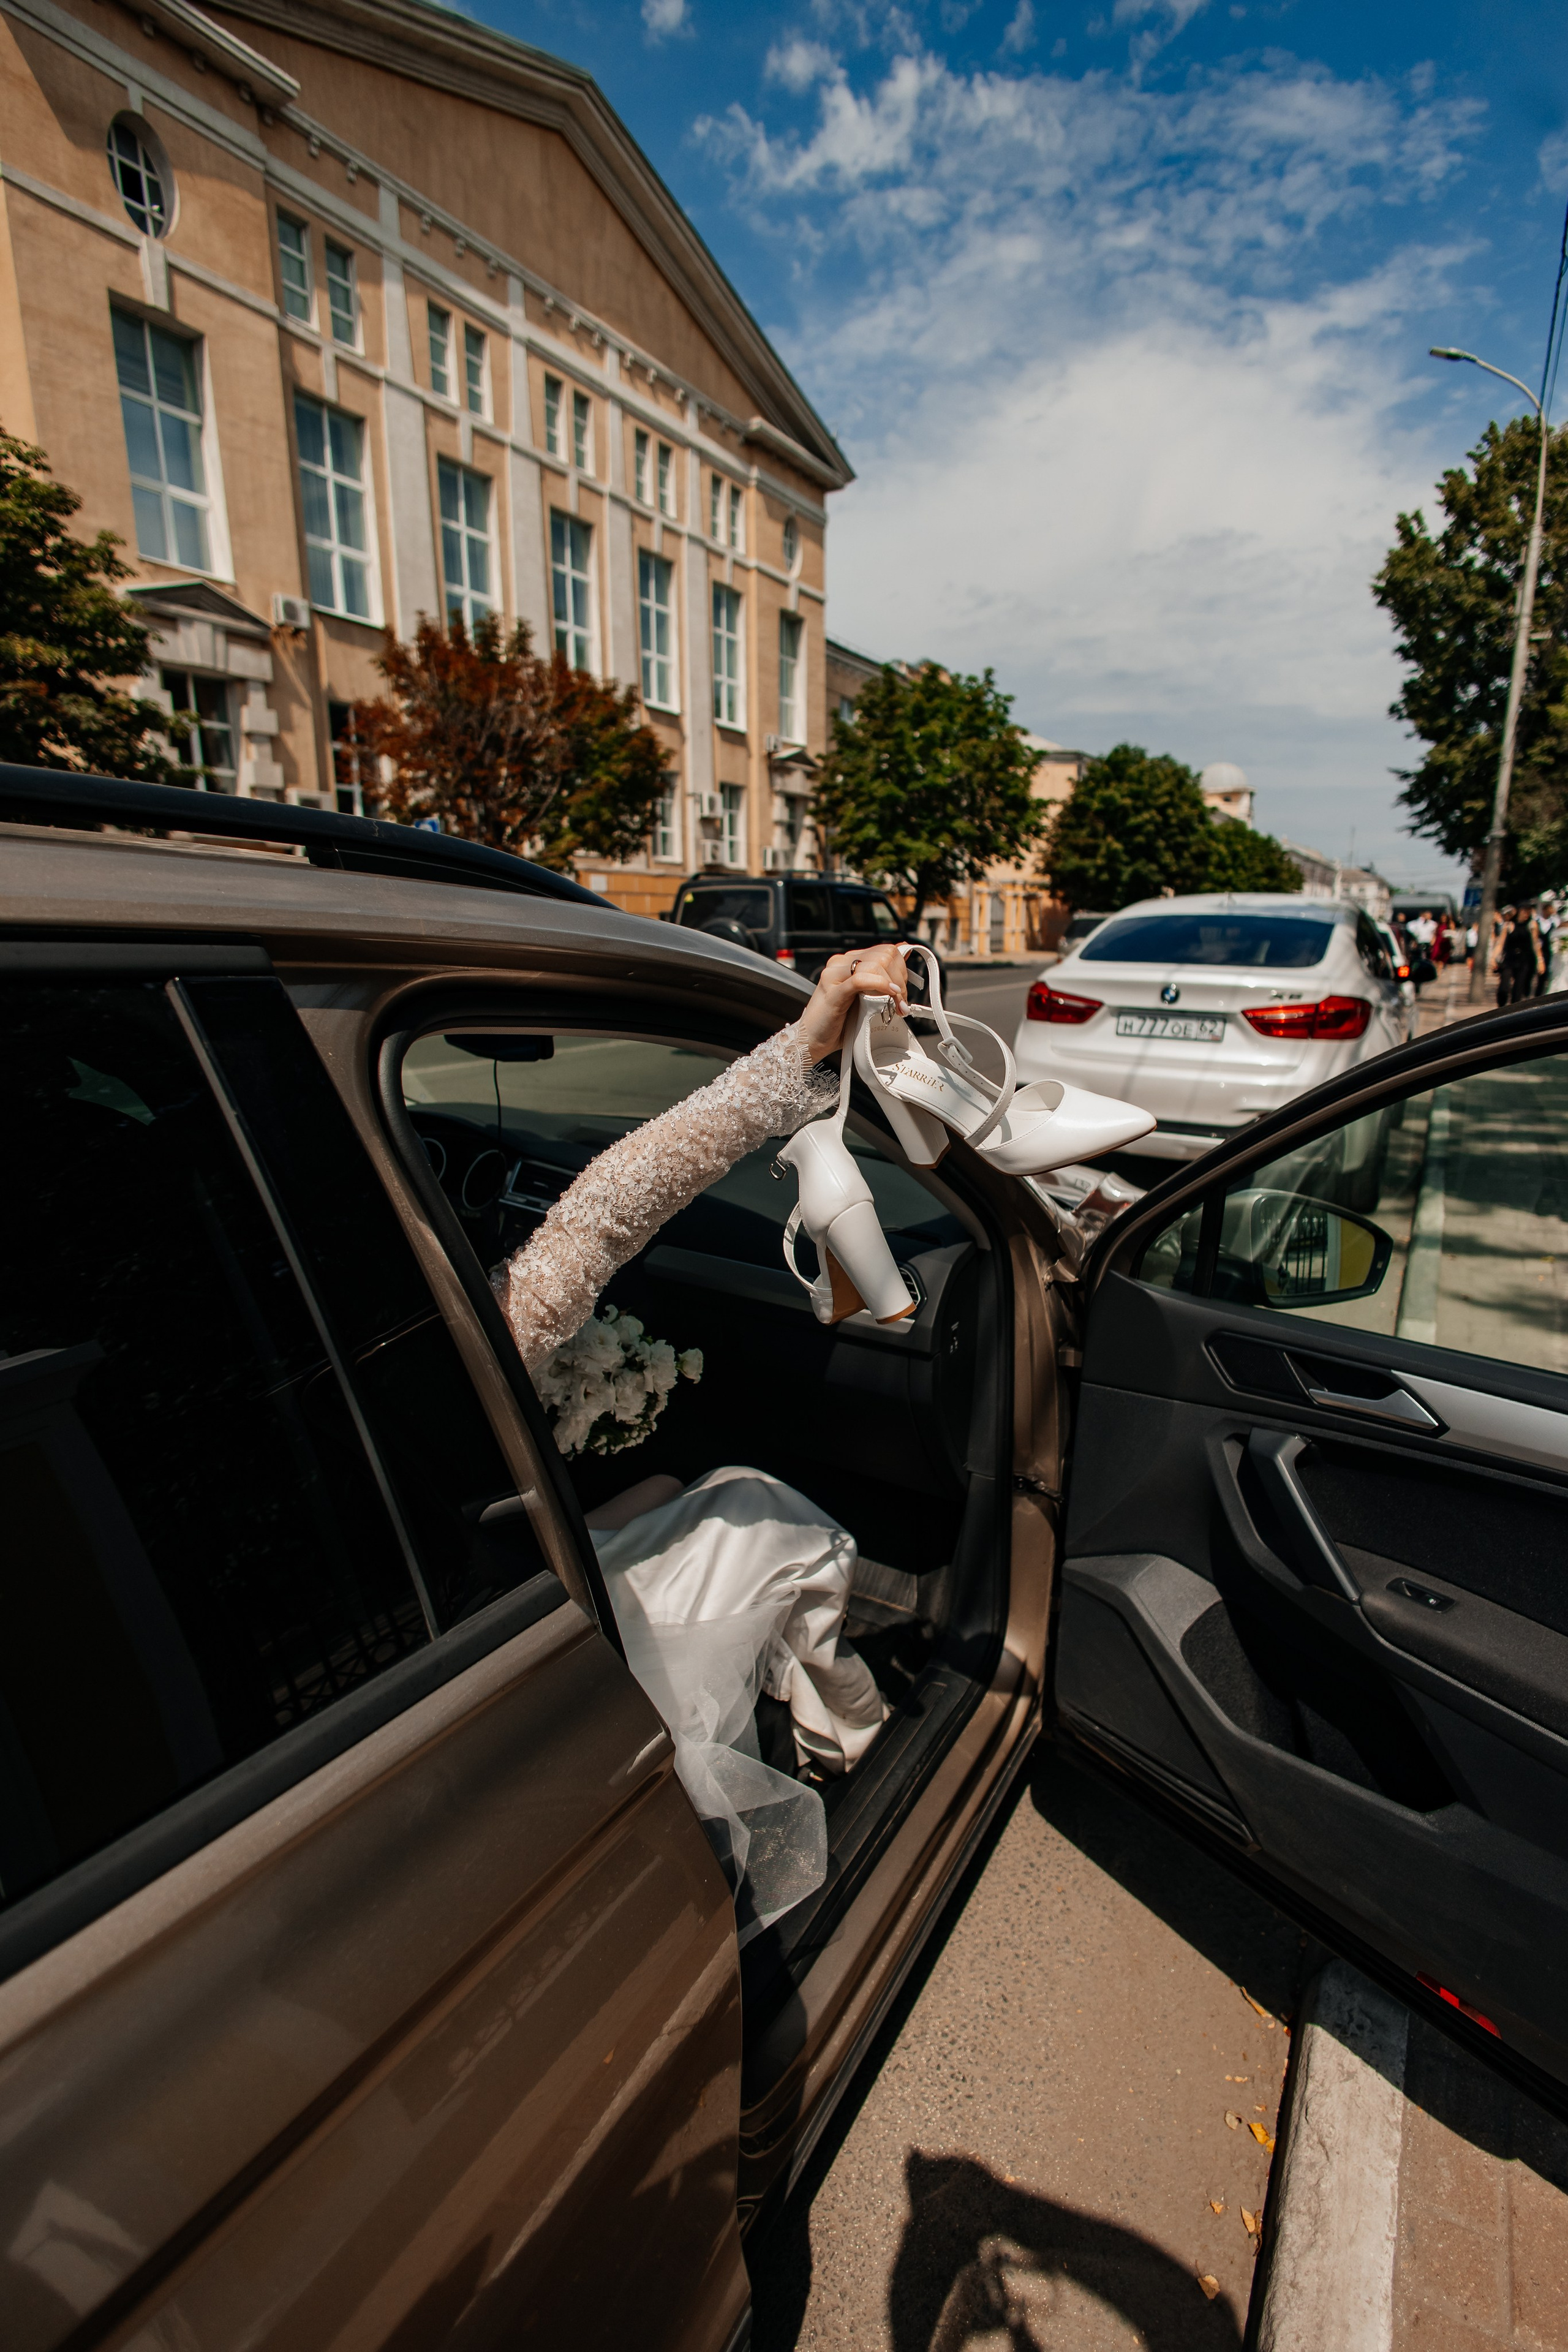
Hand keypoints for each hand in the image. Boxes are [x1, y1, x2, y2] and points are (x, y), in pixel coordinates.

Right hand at [796, 942, 911, 1061]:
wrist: (811, 1041)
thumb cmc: (838, 1023)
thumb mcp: (865, 996)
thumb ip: (880, 977)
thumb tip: (903, 952)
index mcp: (848, 961)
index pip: (885, 951)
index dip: (901, 970)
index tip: (902, 993)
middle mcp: (840, 963)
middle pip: (884, 955)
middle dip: (901, 979)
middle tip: (901, 1003)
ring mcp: (834, 975)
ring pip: (876, 964)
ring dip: (895, 986)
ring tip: (897, 1007)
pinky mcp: (832, 992)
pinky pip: (860, 979)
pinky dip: (881, 985)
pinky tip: (890, 995)